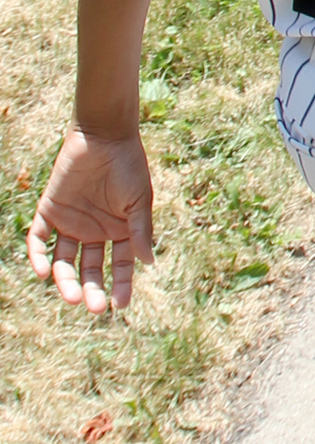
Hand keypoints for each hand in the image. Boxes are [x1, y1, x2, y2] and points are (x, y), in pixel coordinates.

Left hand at [29, 128, 155, 311]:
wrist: (103, 136)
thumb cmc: (128, 166)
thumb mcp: (139, 201)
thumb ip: (140, 231)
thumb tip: (147, 262)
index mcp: (118, 230)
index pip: (118, 265)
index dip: (120, 285)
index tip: (120, 305)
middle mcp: (93, 230)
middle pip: (89, 268)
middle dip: (92, 289)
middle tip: (94, 307)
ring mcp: (70, 222)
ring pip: (63, 260)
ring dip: (65, 280)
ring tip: (70, 296)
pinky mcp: (49, 210)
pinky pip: (39, 238)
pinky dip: (37, 256)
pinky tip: (43, 271)